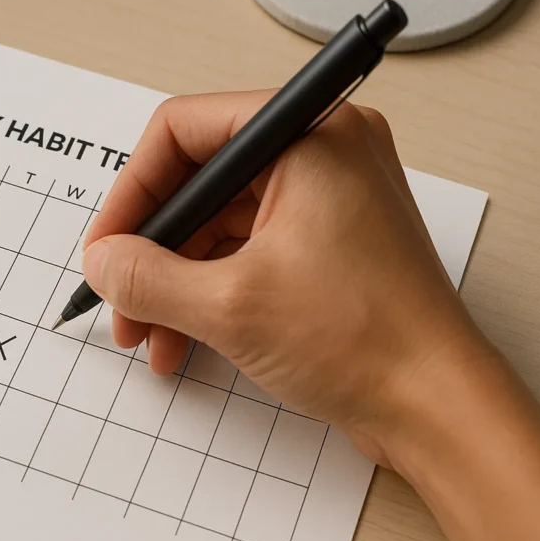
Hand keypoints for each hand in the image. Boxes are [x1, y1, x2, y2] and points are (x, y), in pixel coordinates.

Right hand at [81, 90, 492, 466]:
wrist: (436, 409)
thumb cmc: (367, 341)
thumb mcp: (230, 306)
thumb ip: (147, 276)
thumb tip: (103, 261)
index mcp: (308, 137)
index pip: (184, 131)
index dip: (131, 191)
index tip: (105, 246)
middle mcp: (319, 156)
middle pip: (197, 182)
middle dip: (150, 249)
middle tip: (118, 295)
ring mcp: (323, 202)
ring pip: (215, 224)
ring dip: (171, 280)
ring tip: (145, 334)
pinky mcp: (322, 246)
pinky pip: (242, 252)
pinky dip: (205, 292)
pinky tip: (180, 340)